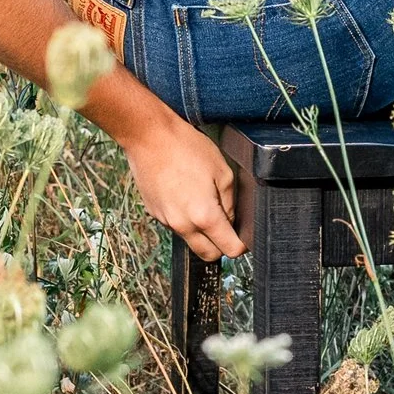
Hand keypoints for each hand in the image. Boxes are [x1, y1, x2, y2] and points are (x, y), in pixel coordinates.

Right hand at [122, 114, 245, 259]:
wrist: (149, 137)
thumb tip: (230, 219)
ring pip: (191, 240)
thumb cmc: (187, 148)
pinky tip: (186, 195)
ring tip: (204, 203)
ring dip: (201, 232)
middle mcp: (184, 225)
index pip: (229, 249)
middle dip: (221, 247)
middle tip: (228, 226)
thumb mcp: (222, 171)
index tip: (244, 236)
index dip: (241, 245)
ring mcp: (166, 221)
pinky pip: (176, 226)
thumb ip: (230, 202)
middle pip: (208, 255)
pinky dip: (185, 220)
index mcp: (204, 216)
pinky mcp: (155, 213)